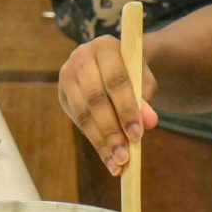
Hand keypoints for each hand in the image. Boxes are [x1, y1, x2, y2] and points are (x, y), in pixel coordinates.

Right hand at [58, 35, 159, 176]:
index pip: (115, 80)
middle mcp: (81, 58)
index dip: (126, 109)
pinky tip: (109, 160)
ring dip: (102, 142)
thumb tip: (149, 123)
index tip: (138, 135)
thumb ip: (145, 99)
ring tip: (118, 164)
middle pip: (95, 99)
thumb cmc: (132, 73)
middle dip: (112, 131)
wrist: (113, 64)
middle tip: (125, 157)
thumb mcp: (144, 82)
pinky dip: (96, 143)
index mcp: (105, 47)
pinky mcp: (63, 95)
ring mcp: (67, 76)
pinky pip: (78, 123)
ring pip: (84, 114)